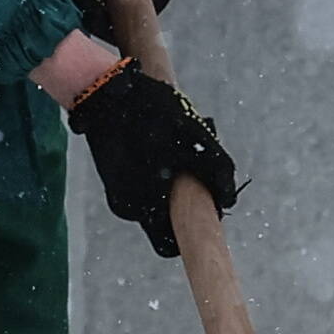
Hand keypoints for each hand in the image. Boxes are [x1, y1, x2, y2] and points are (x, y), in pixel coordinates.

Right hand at [66, 61, 242, 252]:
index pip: (170, 244)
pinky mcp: (112, 173)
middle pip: (166, 217)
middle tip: (196, 164)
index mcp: (145, 207)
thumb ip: (218, 173)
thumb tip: (229, 198)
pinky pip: (141, 183)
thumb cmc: (152, 117)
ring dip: (171, 179)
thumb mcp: (197, 142)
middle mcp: (126, 206)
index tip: (207, 210)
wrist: (104, 90)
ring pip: (154, 197)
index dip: (194, 232)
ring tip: (178, 143)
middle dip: (185, 196)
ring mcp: (116, 190)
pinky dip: (155, 169)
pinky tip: (160, 137)